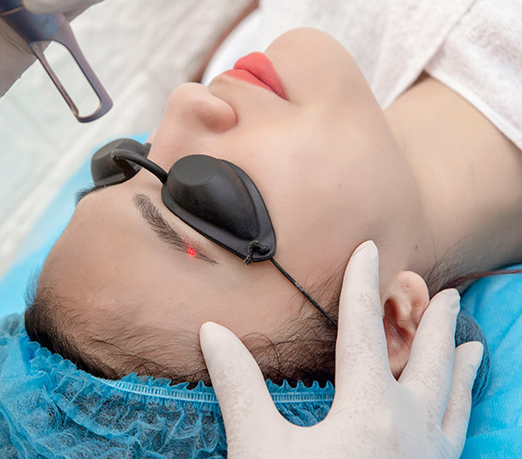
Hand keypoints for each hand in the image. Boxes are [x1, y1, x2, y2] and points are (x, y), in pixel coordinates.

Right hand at [199, 241, 483, 458]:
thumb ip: (240, 386)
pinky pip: (459, 434)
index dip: (362, 285)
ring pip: (454, 399)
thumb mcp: (259, 449)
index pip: (362, 331)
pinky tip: (460, 412)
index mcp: (368, 412)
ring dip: (461, 367)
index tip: (370, 249)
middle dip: (434, 324)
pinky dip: (464, 409)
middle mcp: (410, 429)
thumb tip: (213, 332)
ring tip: (473, 343)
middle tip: (446, 295)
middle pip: (428, 362)